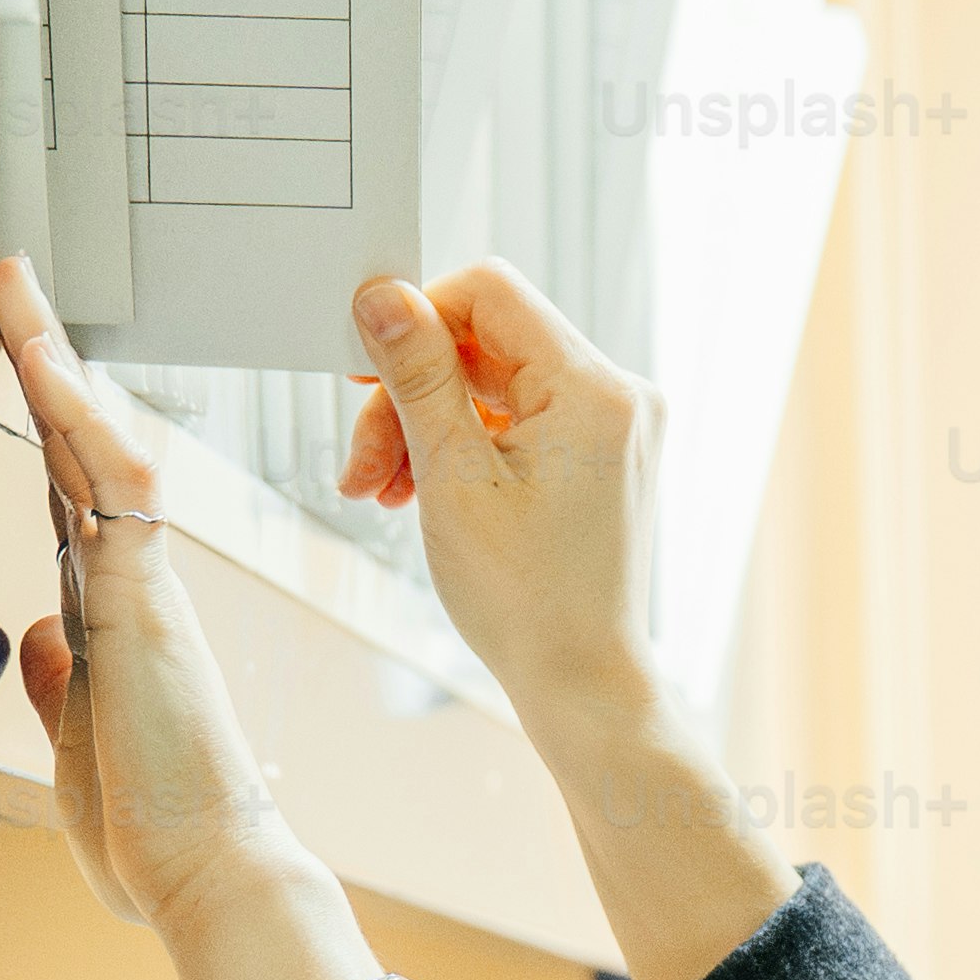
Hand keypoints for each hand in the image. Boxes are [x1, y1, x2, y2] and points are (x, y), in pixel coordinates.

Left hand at [0, 256, 377, 979]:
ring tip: (18, 292)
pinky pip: (111, 488)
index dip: (50, 433)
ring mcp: (144, 590)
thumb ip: (64, 689)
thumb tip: (41, 631)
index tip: (29, 372)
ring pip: (100, 451)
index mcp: (122, 625)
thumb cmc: (161, 835)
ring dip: (57, 370)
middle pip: (85, 455)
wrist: (212, 877)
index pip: (78, 504)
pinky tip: (42, 366)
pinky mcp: (141, 603)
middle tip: (17, 289)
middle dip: (48, 370)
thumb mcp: (81, 752)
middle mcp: (139, 591)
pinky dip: (75, 420)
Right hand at [344, 260, 663, 743]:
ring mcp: (614, 426)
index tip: (364, 370)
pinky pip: (517, 422)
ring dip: (426, 429)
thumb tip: (382, 295)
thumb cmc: (526, 602)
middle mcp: (619, 394)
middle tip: (361, 465)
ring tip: (380, 494)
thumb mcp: (453, 478)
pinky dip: (463, 449)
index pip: (490, 293)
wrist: (582, 686)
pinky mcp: (600, 454)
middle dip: (410, 397)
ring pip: (492, 387)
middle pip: (484, 346)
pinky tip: (418, 494)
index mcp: (595, 390)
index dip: (418, 319)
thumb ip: (418, 376)